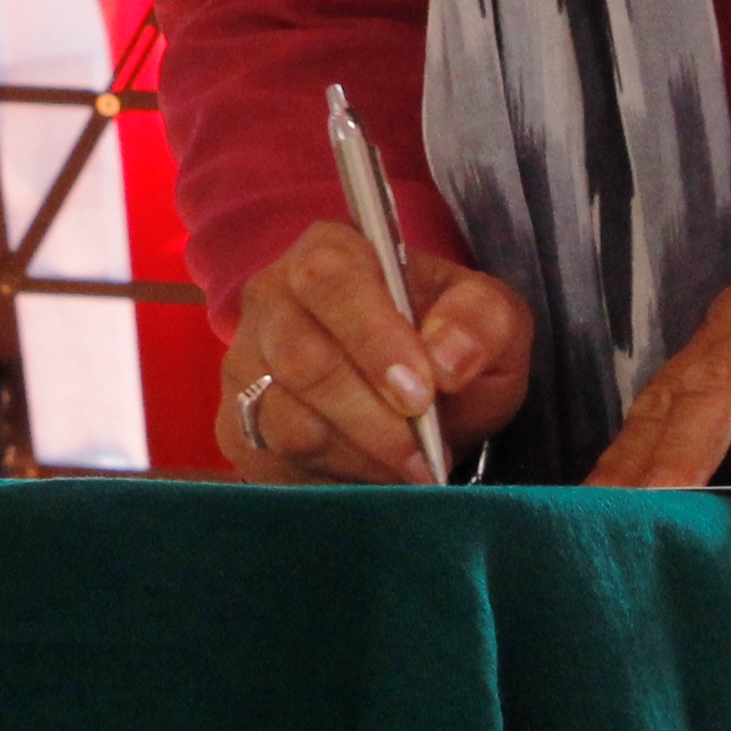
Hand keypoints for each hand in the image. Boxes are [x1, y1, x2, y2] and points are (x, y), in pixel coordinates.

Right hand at [218, 222, 532, 484]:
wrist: (414, 404)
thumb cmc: (447, 349)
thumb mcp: (493, 324)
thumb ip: (482, 321)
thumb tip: (446, 359)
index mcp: (333, 250)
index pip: (330, 277)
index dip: (372, 337)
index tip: (419, 394)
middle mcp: (273, 296)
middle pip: (301, 358)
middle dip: (370, 417)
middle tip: (423, 455)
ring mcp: (245, 362)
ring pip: (285, 420)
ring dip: (357, 456)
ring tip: (407, 469)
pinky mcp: (238, 425)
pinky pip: (273, 464)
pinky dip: (332, 480)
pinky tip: (370, 476)